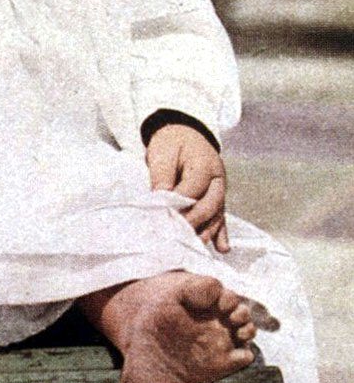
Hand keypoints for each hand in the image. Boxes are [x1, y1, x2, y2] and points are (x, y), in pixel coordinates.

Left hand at [145, 123, 229, 252]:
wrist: (182, 133)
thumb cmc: (171, 143)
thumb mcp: (162, 154)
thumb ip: (162, 177)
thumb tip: (160, 201)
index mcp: (205, 164)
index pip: (193, 190)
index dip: (178, 206)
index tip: (164, 220)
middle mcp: (217, 180)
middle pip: (209, 206)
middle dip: (192, 222)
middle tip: (175, 237)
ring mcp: (219, 190)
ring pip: (216, 215)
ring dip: (206, 232)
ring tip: (194, 247)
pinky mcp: (217, 199)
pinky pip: (221, 217)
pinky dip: (221, 233)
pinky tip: (222, 249)